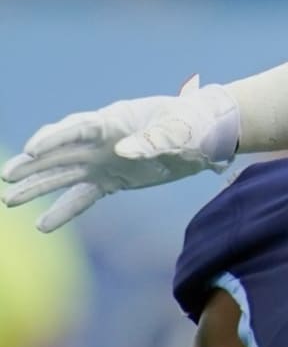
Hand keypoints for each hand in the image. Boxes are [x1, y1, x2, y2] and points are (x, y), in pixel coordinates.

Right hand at [1, 78, 239, 231]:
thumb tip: (124, 152)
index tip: (31, 150)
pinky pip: (83, 197)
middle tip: (8, 176)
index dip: (53, 138)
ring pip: (64, 174)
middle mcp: (102, 140)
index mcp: (114, 120)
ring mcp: (104, 161)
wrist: (208, 135)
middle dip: (33, 164)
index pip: (76, 128)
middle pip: (60, 152)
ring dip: (37, 186)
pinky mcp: (112, 180)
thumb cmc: (193, 124)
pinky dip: (64, 209)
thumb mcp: (178, 130)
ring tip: (9, 201)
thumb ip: (153, 140)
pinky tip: (43, 225)